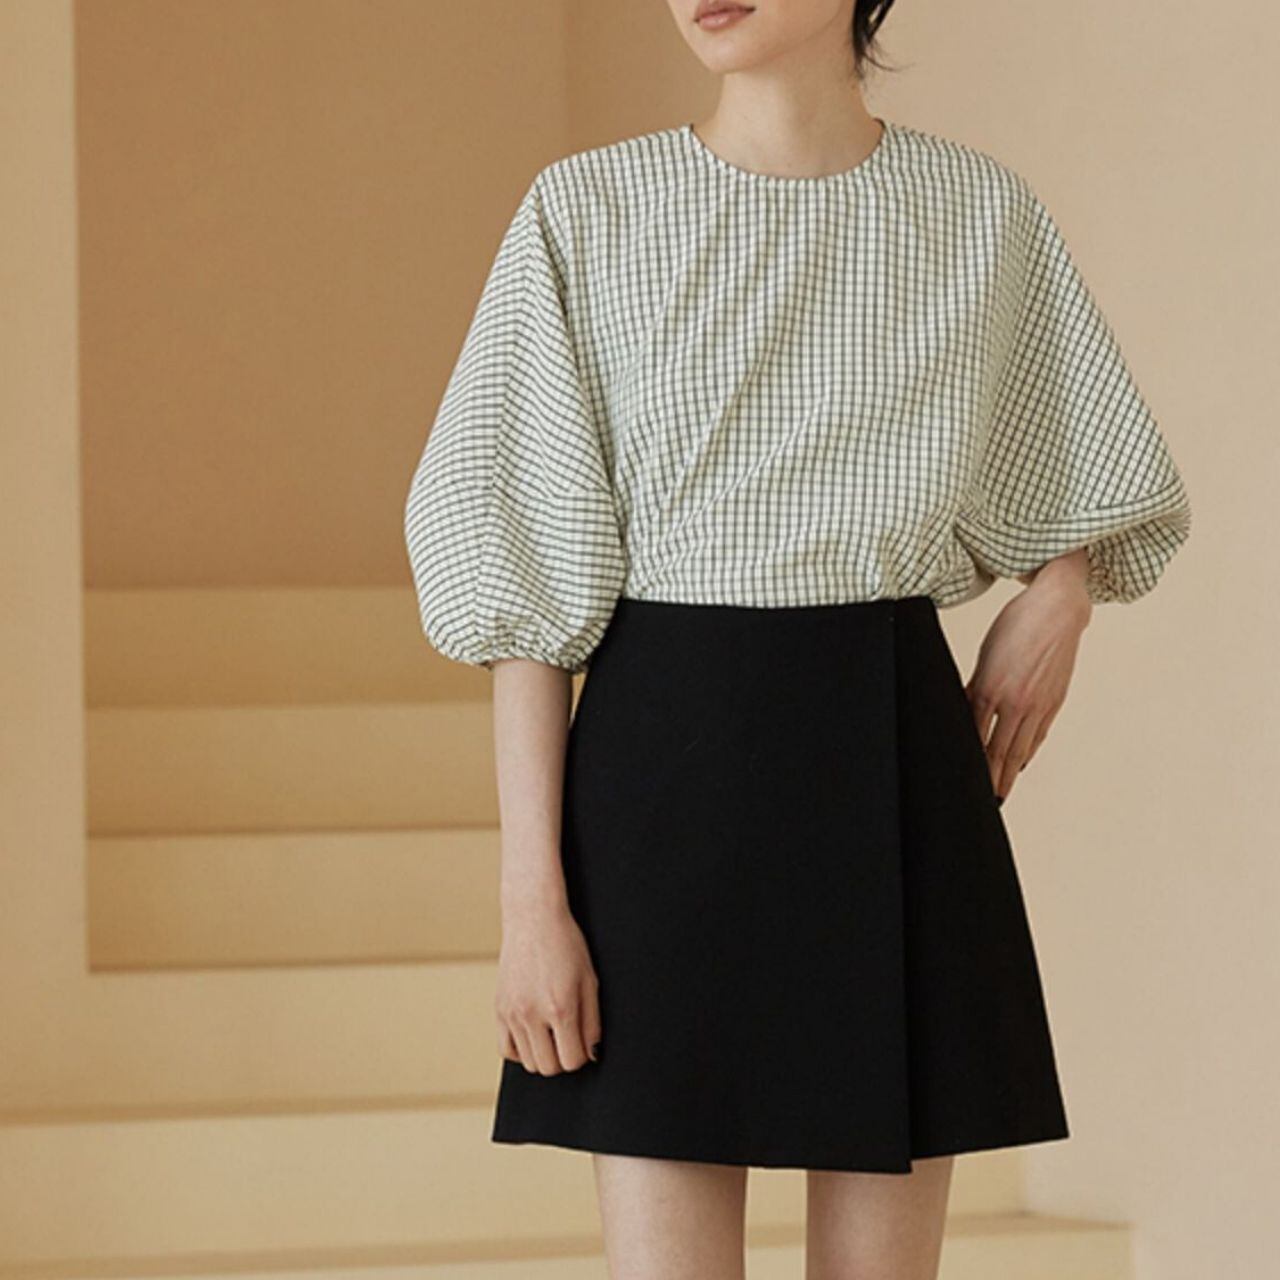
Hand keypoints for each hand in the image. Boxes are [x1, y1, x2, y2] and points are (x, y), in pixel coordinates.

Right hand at [495, 895, 601, 1074]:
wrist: (533, 918)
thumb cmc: (566, 944)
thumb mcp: (589, 980)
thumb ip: (592, 1022)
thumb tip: (590, 1054)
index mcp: (561, 1007)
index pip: (572, 1060)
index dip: (582, 1056)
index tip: (583, 1043)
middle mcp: (533, 1014)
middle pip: (548, 1067)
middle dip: (563, 1058)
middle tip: (568, 1038)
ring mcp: (512, 1013)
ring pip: (528, 1063)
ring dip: (543, 1055)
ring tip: (551, 1034)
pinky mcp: (499, 1009)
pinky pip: (506, 1050)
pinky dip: (520, 1051)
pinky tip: (532, 1034)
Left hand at [965, 559, 1091, 802]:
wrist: (1058, 608)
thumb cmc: (1016, 624)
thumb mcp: (986, 655)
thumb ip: (974, 686)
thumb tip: (963, 713)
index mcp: (990, 688)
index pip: (973, 736)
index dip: (967, 760)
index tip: (959, 778)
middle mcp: (1015, 701)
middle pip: (996, 751)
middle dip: (988, 779)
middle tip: (981, 802)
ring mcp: (1037, 704)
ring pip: (1019, 749)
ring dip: (1007, 774)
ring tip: (999, 794)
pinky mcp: (1053, 701)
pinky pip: (1037, 735)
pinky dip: (1027, 753)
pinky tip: (1020, 763)